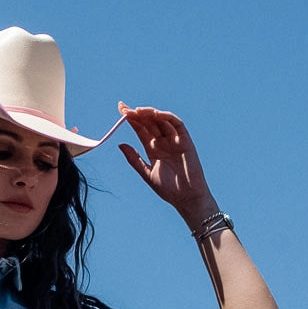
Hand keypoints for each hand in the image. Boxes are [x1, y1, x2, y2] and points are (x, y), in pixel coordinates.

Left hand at [117, 104, 217, 223]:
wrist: (187, 198)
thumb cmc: (169, 189)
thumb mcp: (147, 173)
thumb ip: (134, 159)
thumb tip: (120, 144)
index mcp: (153, 148)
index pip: (140, 129)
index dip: (131, 119)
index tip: (120, 110)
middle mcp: (163, 142)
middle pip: (149, 122)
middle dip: (137, 114)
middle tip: (124, 109)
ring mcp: (174, 140)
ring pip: (161, 120)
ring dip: (150, 113)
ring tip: (137, 111)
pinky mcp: (185, 140)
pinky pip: (177, 124)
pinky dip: (167, 117)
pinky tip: (156, 114)